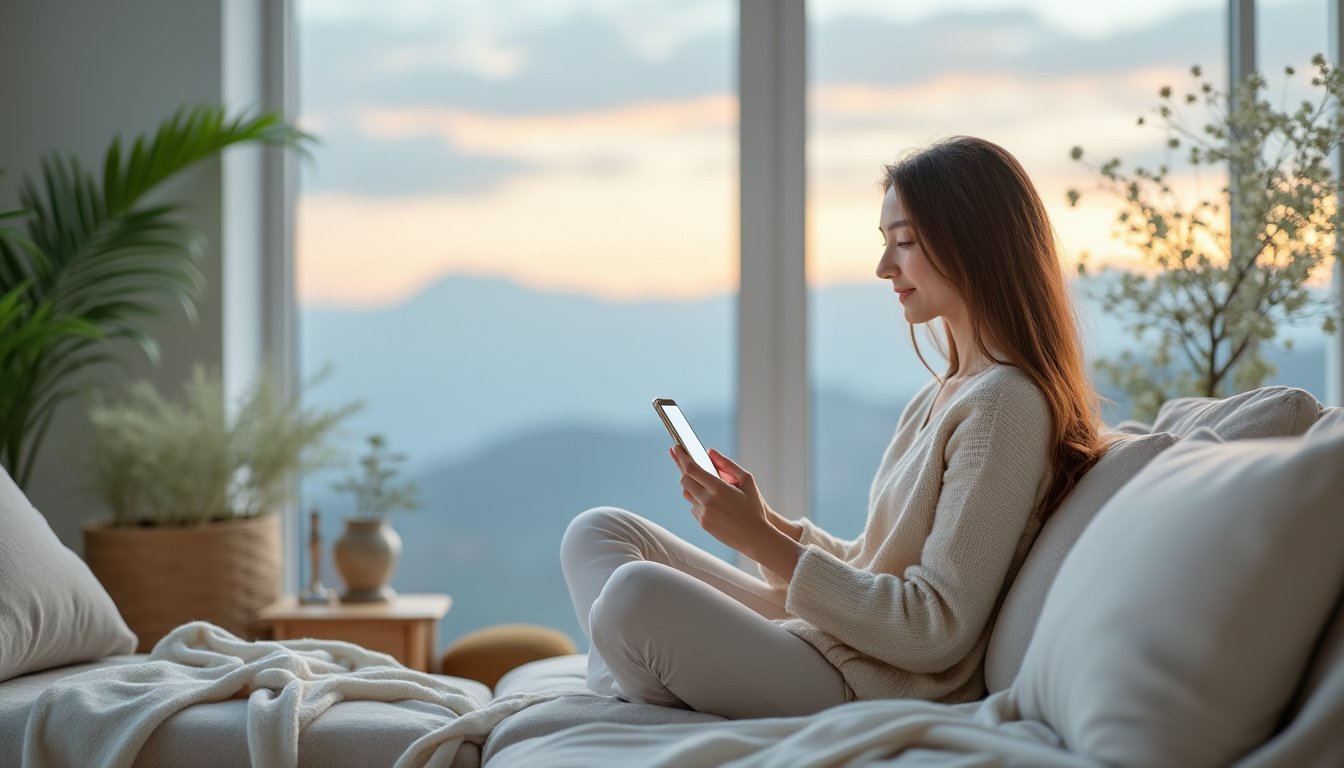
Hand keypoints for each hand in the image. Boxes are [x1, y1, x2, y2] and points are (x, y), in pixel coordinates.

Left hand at [668, 446, 800, 579]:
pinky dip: (697, 499)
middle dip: (683, 469)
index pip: (692, 469)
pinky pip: (693, 507)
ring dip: (690, 485)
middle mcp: (708, 501)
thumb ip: (727, 464)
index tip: (676, 448)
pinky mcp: (703, 523)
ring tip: (699, 479)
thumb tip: (710, 452)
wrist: (755, 537)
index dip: (682, 457)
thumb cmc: (754, 507)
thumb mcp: (747, 481)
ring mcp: (703, 514)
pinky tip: (708, 498)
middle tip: (684, 460)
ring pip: (687, 494)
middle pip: (685, 480)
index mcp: (719, 488)